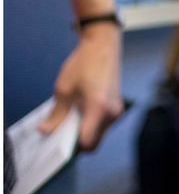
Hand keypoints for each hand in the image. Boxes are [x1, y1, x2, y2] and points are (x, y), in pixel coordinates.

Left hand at [39, 24, 123, 150]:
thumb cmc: (84, 64)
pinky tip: (81, 111)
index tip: (58, 142)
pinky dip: (91, 124)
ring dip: (85, 132)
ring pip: (99, 134)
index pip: (87, 142)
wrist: (103, 46)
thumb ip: (56, 114)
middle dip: (77, 142)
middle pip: (94, 142)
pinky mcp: (118, 107)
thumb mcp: (63, 89)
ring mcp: (117, 111)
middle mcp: (112, 113)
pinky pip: (103, 124)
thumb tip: (46, 131)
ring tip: (70, 118)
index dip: (71, 147)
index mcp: (98, 109)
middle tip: (62, 131)